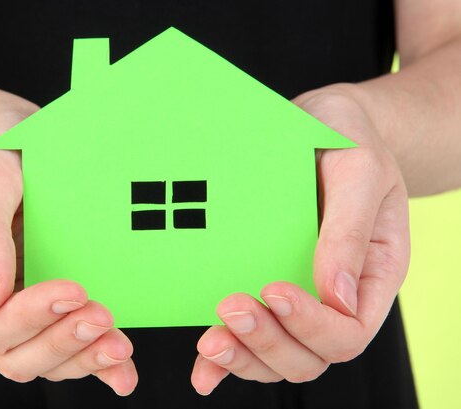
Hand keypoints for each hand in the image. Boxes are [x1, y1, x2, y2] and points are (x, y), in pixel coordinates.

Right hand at [0, 102, 137, 394]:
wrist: (10, 142)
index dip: (27, 317)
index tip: (74, 291)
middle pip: (11, 352)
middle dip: (59, 343)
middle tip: (103, 318)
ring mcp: (10, 308)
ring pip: (39, 358)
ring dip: (80, 358)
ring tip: (120, 347)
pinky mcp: (42, 306)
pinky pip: (62, 345)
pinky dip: (92, 363)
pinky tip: (122, 373)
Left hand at [191, 86, 409, 393]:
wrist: (319, 120)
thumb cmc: (348, 139)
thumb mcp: (359, 170)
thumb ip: (350, 230)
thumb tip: (336, 298)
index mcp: (371, 274)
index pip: (349, 330)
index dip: (311, 324)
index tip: (273, 289)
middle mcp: (335, 294)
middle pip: (309, 355)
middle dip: (267, 342)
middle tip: (231, 308)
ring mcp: (297, 294)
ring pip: (276, 355)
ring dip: (242, 355)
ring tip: (209, 340)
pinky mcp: (262, 286)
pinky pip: (249, 335)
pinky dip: (225, 357)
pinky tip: (202, 362)